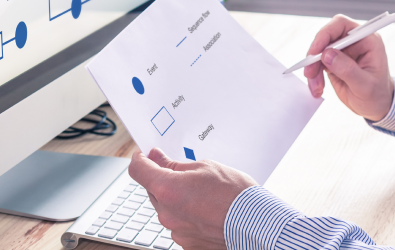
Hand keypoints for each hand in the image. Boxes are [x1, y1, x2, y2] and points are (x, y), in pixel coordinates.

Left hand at [128, 148, 256, 249]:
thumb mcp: (204, 167)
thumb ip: (174, 164)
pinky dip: (187, 215)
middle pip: (152, 190)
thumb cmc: (234, 193)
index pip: (138, 170)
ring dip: (176, 198)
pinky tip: (206, 210)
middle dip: (162, 179)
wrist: (257, 224)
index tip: (145, 154)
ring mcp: (176, 231)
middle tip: (183, 172)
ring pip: (167, 208)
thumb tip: (157, 158)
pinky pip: (179, 224)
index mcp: (167, 189)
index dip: (140, 159)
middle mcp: (166, 213)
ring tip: (203, 194)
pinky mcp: (187, 244)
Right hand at [303, 14, 394, 121]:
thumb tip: (327, 54)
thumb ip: (348, 69)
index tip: (316, 51)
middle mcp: (354, 41)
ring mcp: (343, 51)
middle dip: (315, 55)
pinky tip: (317, 88)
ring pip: (318, 51)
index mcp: (367, 40)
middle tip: (310, 73)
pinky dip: (314, 75)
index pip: (342, 25)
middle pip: (326, 37)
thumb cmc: (377, 95)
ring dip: (313, 68)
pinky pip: (317, 62)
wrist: (377, 107)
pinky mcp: (333, 60)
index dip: (325, 33)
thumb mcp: (366, 86)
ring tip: (316, 86)